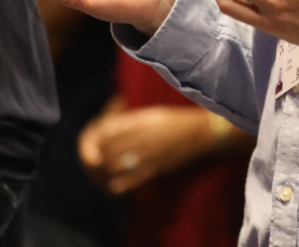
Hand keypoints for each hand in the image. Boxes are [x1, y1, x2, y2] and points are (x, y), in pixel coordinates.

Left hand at [78, 105, 221, 194]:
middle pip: (105, 151)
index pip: (104, 132)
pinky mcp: (154, 170)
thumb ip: (130, 121)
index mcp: (138, 120)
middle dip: (97, 157)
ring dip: (104, 171)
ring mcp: (146, 154)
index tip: (95, 145)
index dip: (95, 141)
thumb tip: (108, 128)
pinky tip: (114, 184)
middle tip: (96, 162)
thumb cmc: (178, 120)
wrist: (203, 133)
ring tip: (104, 173)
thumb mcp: (152, 114)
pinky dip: (116, 185)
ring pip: (112, 167)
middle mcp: (140, 137)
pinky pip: (126, 181)